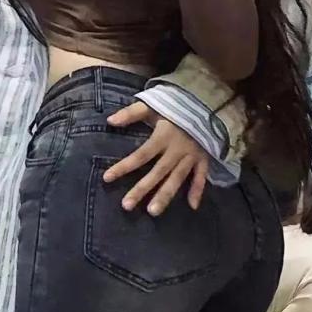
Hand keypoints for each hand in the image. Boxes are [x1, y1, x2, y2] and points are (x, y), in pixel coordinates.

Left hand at [103, 101, 209, 215]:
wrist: (205, 99)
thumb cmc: (174, 104)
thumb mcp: (152, 104)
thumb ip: (131, 113)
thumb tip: (109, 120)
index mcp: (163, 136)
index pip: (141, 154)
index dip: (124, 166)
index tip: (107, 178)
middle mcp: (176, 149)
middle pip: (157, 172)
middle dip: (142, 189)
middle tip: (126, 206)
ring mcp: (191, 156)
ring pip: (178, 178)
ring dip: (166, 195)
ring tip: (153, 211)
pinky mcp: (204, 157)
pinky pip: (202, 176)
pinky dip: (198, 190)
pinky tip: (192, 206)